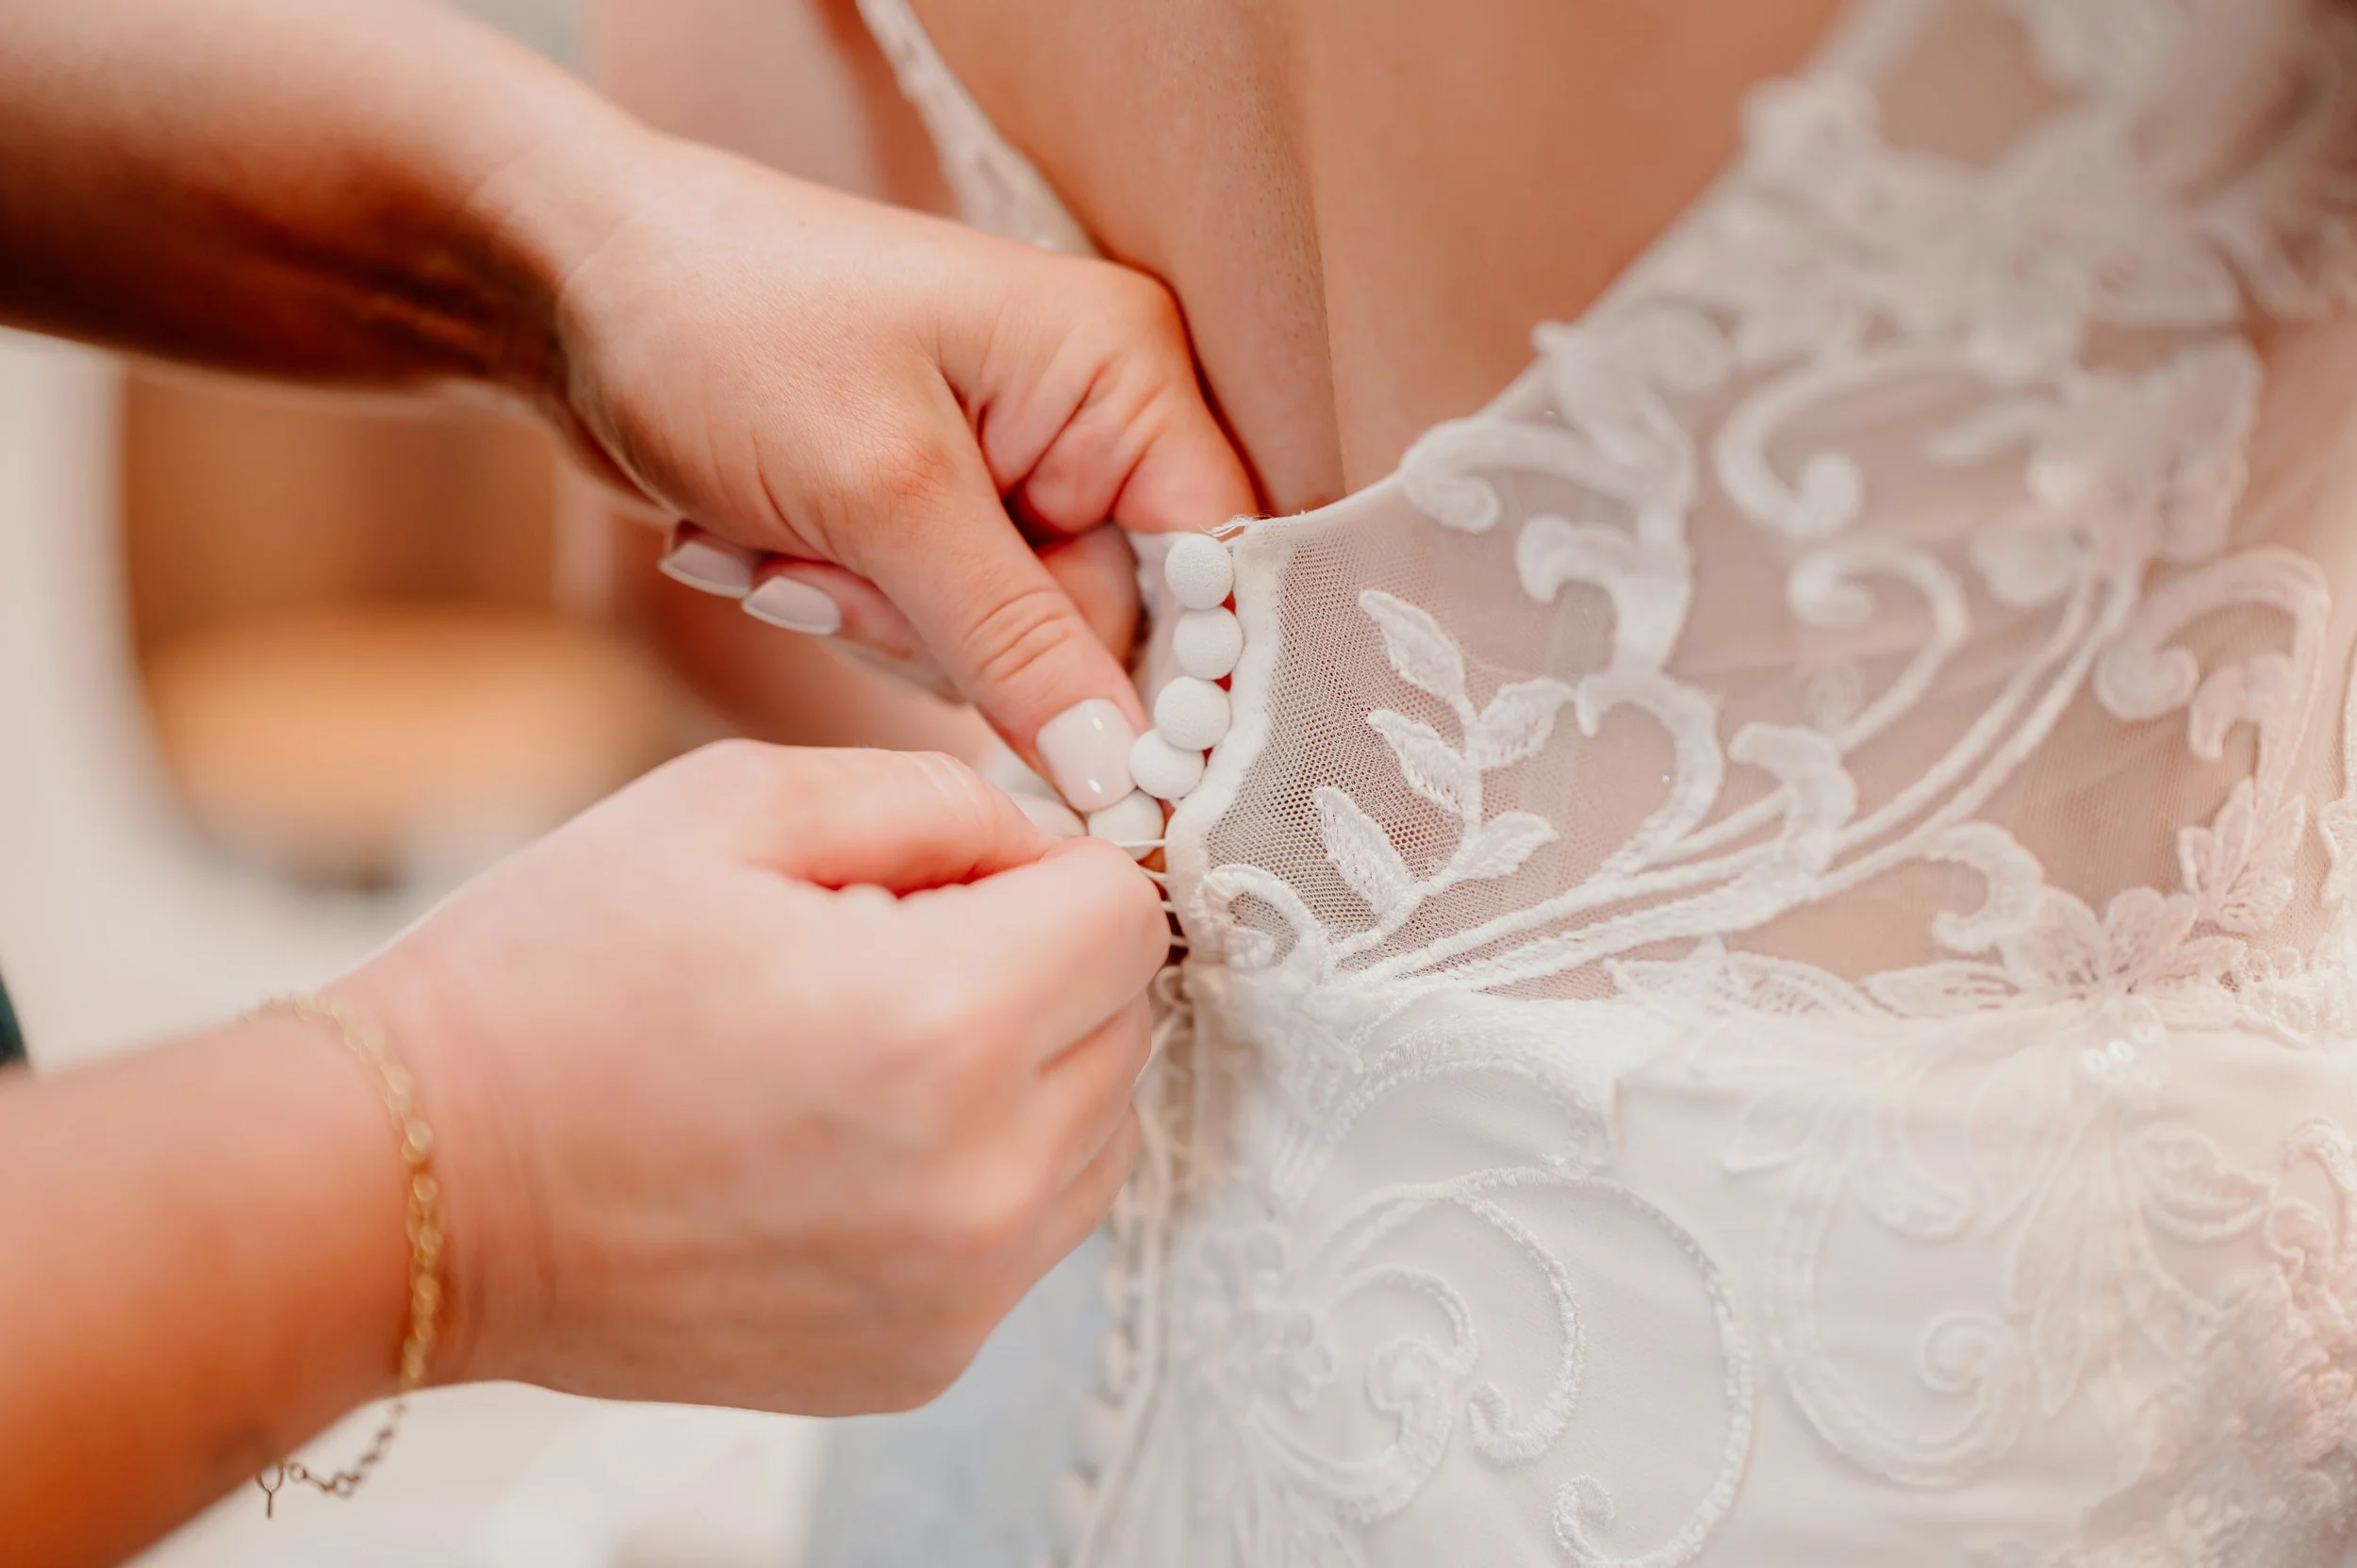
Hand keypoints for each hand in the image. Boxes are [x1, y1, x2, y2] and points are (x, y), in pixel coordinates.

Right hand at [332, 743, 1167, 1412]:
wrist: (416, 1191)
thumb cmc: (551, 983)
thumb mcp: (731, 804)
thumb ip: (933, 794)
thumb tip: (1047, 839)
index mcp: (938, 1023)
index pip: (1129, 913)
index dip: (1049, 868)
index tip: (956, 875)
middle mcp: (977, 1181)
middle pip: (1130, 1024)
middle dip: (1043, 964)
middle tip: (891, 951)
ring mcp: (957, 1290)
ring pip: (1100, 1132)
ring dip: (1028, 1070)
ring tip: (867, 1047)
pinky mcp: (923, 1359)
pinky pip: (1034, 1229)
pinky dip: (984, 1169)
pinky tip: (853, 1138)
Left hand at [535, 137, 1257, 813]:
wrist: (568, 286)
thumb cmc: (723, 328)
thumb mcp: (881, 494)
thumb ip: (1014, 643)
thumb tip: (1118, 772)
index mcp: (1120, 371)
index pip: (1219, 568)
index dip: (1176, 682)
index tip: (1113, 776)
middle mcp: (1090, 421)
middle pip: (1108, 629)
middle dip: (964, 640)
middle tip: (840, 579)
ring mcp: (1016, 474)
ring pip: (1013, 650)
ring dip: (886, 628)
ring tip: (786, 545)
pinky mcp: (943, 519)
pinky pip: (942, 635)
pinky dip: (852, 613)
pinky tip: (770, 548)